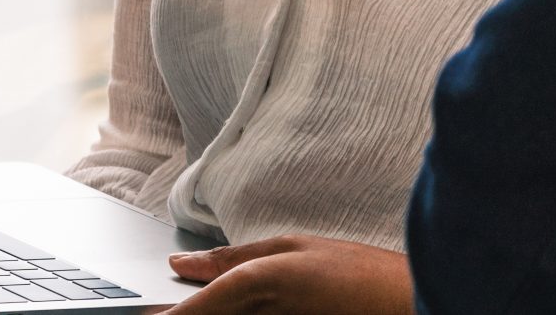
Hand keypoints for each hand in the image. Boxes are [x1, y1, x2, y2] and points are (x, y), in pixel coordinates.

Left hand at [162, 234, 413, 314]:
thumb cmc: (356, 274)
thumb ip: (230, 258)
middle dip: (188, 312)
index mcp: (254, 286)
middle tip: (169, 305)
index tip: (148, 312)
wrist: (407, 304)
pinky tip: (247, 308)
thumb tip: (181, 264)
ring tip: (229, 300)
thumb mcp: (291, 247)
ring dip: (214, 313)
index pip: (190, 312)